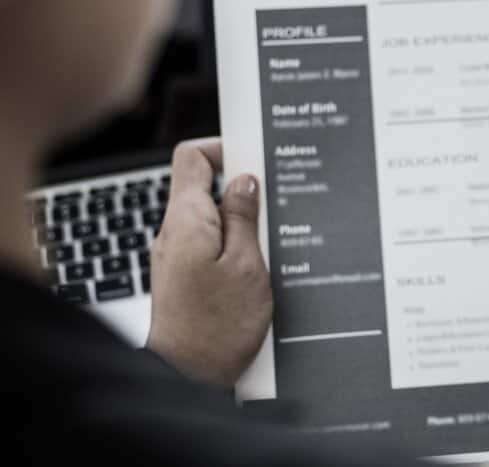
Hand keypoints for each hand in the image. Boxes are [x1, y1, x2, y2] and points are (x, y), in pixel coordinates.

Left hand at [146, 138, 271, 386]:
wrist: (187, 377)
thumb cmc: (217, 327)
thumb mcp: (248, 265)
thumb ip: (244, 218)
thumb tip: (244, 182)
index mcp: (187, 220)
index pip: (192, 157)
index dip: (224, 148)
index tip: (256, 159)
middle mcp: (174, 233)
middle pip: (203, 186)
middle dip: (241, 188)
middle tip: (276, 202)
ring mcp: (176, 255)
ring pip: (210, 218)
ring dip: (242, 221)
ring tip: (273, 239)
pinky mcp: (183, 277)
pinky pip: (210, 245)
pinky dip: (235, 245)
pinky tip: (260, 265)